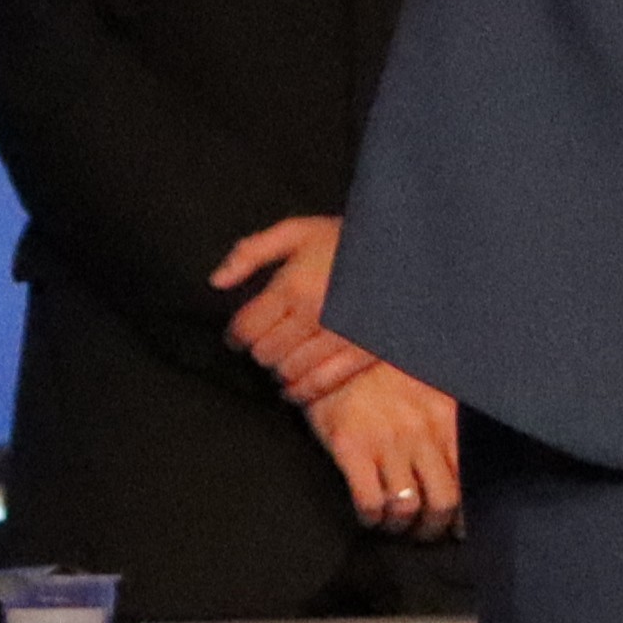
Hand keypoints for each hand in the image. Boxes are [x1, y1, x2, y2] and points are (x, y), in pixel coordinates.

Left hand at [210, 215, 372, 400]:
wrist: (405, 251)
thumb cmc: (348, 238)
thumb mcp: (297, 231)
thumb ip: (252, 252)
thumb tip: (217, 281)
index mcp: (291, 286)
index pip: (246, 328)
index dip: (236, 334)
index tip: (238, 334)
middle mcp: (312, 316)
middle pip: (265, 352)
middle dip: (260, 348)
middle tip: (266, 343)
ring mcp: (337, 339)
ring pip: (289, 371)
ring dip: (280, 369)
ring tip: (282, 362)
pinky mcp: (361, 353)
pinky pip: (321, 384)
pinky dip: (303, 392)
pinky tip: (295, 390)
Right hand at [306, 361, 466, 536]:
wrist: (337, 348)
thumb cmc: (386, 372)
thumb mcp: (431, 390)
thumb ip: (448, 425)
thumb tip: (461, 466)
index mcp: (446, 420)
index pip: (468, 480)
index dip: (464, 514)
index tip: (458, 528)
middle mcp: (421, 434)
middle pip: (443, 503)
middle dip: (433, 527)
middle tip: (422, 531)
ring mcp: (387, 442)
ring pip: (408, 508)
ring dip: (401, 526)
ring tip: (393, 524)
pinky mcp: (352, 448)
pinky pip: (370, 501)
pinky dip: (371, 518)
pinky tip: (368, 515)